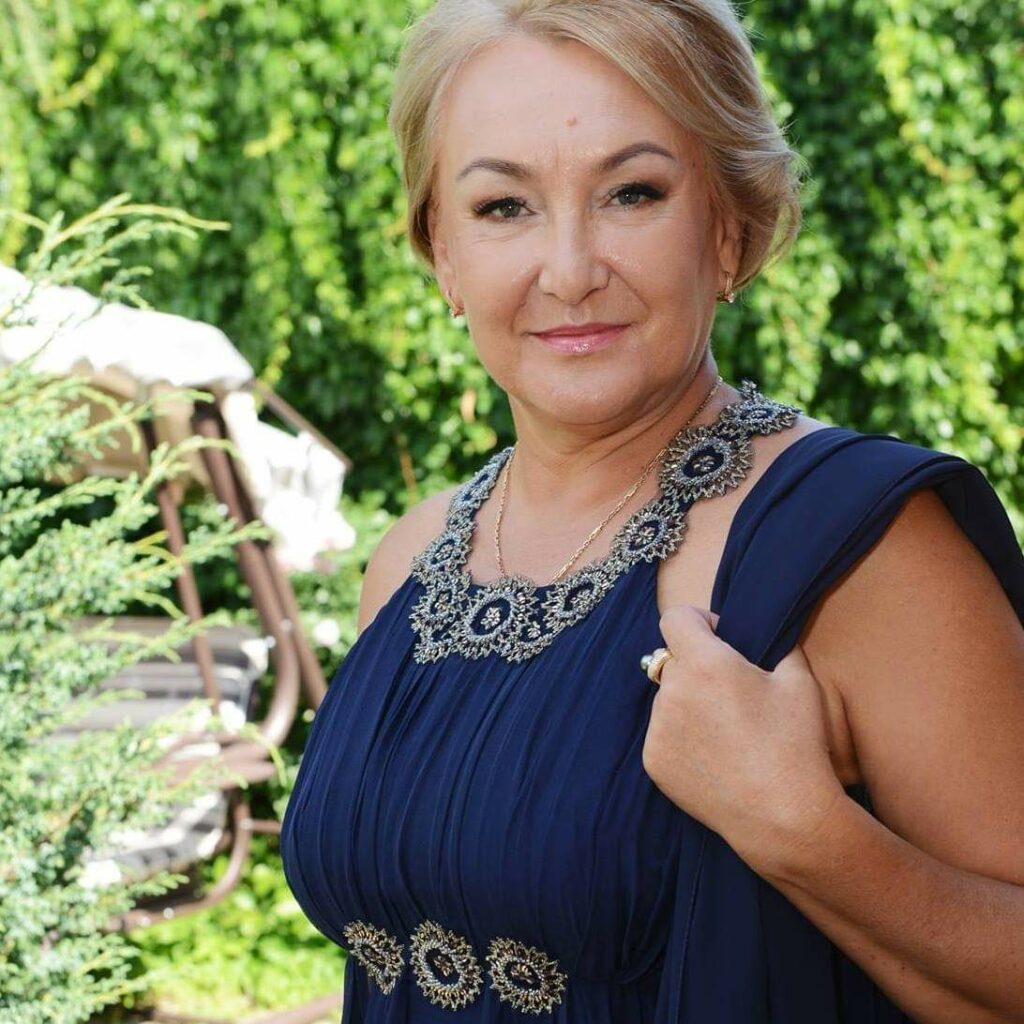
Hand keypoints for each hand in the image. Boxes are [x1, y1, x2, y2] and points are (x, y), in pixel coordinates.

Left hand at [641, 604, 847, 873]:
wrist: (784, 817)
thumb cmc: (796, 744)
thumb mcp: (799, 680)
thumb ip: (775, 644)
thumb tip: (761, 631)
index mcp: (703, 664)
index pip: (676, 618)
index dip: (698, 621)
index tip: (719, 637)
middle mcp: (671, 692)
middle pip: (674, 661)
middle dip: (698, 667)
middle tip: (733, 693)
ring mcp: (657, 729)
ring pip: (668, 699)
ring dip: (689, 703)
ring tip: (727, 732)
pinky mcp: (653, 761)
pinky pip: (663, 734)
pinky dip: (682, 737)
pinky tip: (716, 757)